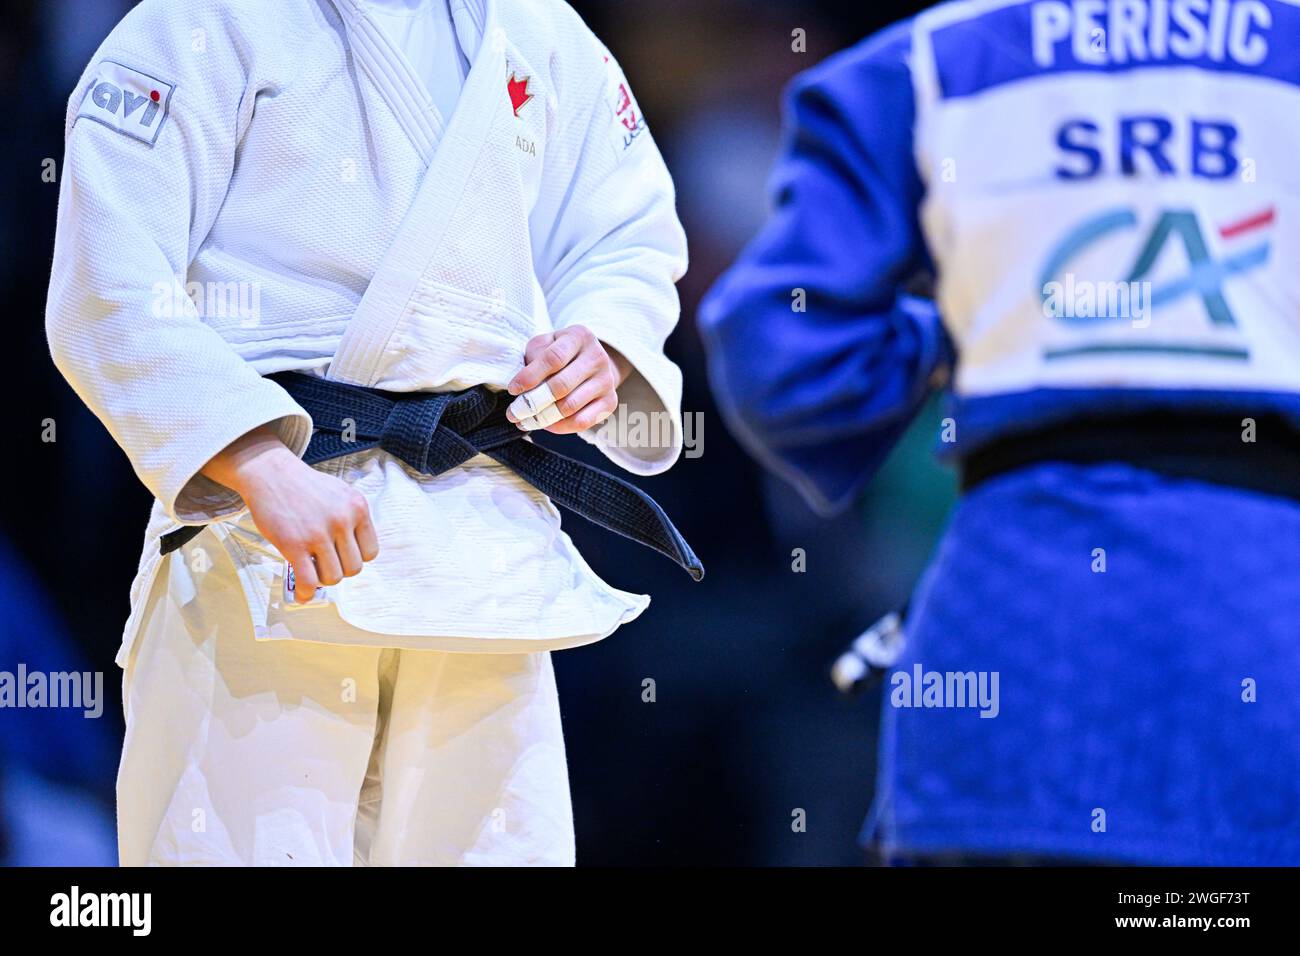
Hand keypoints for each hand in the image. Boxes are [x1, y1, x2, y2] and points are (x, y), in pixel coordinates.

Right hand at [200, 425, 378, 602]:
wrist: (271, 473)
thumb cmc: (304, 486)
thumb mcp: (340, 494)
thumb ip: (351, 519)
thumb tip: (355, 550)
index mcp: (357, 507)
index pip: (371, 551)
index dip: (356, 557)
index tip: (342, 555)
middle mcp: (342, 520)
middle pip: (354, 568)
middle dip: (339, 569)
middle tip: (324, 563)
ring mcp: (318, 534)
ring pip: (334, 577)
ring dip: (322, 579)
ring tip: (311, 570)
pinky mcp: (294, 545)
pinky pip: (309, 580)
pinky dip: (306, 593)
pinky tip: (302, 594)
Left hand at [505, 326, 630, 434]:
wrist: (593, 361)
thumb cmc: (561, 353)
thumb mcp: (546, 344)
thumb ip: (534, 356)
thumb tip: (523, 386)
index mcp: (579, 337)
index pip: (553, 358)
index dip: (530, 376)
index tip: (513, 389)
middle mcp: (597, 357)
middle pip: (561, 386)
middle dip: (533, 403)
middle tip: (514, 413)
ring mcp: (606, 380)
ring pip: (570, 406)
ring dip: (543, 418)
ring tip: (526, 421)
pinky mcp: (610, 401)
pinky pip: (582, 421)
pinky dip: (560, 427)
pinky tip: (547, 425)